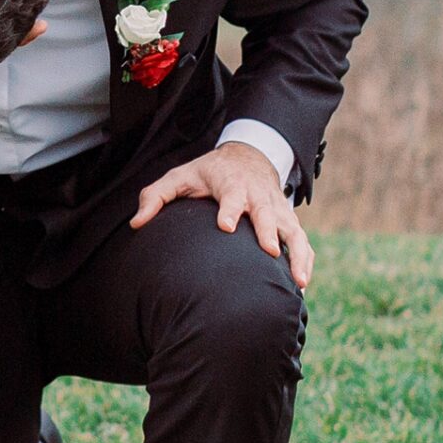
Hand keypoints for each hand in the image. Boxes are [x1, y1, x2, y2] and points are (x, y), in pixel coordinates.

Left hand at [131, 140, 313, 289]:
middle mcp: (257, 197)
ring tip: (300, 282)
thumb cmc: (208, 172)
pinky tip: (303, 285)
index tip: (225, 226)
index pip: (230, 196)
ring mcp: (276, 209)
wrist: (249, 157)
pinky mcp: (288, 221)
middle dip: (268, 231)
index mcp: (230, 184)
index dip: (229, 209)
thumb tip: (136, 223)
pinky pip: (302, 241)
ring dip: (298, 254)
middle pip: (265, 213)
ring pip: (293, 230)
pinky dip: (306, 261)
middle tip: (271, 252)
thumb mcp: (179, 176)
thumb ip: (155, 196)